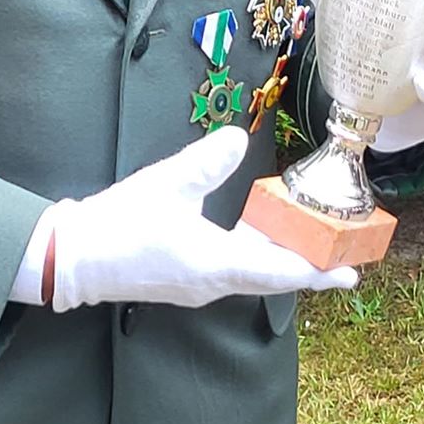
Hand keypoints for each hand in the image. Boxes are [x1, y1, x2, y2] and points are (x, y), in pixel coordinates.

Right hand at [50, 126, 356, 313]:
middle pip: (273, 276)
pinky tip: (258, 236)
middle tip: (342, 250)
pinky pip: (232, 271)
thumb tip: (237, 137)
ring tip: (308, 240)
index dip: (319, 271)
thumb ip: (206, 161)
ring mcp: (198, 287)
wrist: (72, 258)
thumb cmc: (118, 225)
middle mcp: (213, 284)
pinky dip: (254, 256)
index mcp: (216, 265)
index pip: (281, 272)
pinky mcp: (184, 281)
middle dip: (308, 263)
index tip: (351, 273)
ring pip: (252, 274)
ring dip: (280, 259)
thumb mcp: (165, 183)